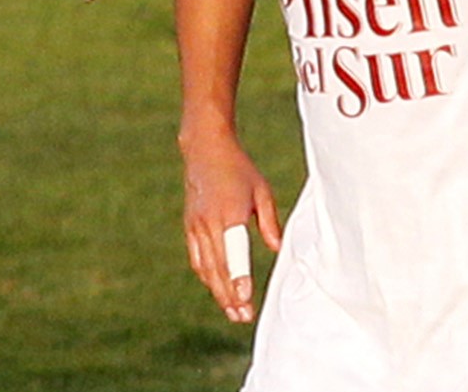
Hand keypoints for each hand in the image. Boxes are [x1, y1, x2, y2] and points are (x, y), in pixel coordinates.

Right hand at [180, 130, 281, 322]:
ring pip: (206, 267)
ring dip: (219, 291)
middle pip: (219, 266)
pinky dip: (207, 276)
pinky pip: (197, 258)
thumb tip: (277, 249)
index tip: (244, 297)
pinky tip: (218, 289)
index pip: (234, 250)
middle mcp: (209, 221)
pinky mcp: (190, 226)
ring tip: (233, 311)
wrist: (205, 150)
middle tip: (243, 316)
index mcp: (230, 211)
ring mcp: (196, 225)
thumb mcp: (261, 190)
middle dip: (231, 295)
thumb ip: (270, 222)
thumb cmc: (239, 169)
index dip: (239, 276)